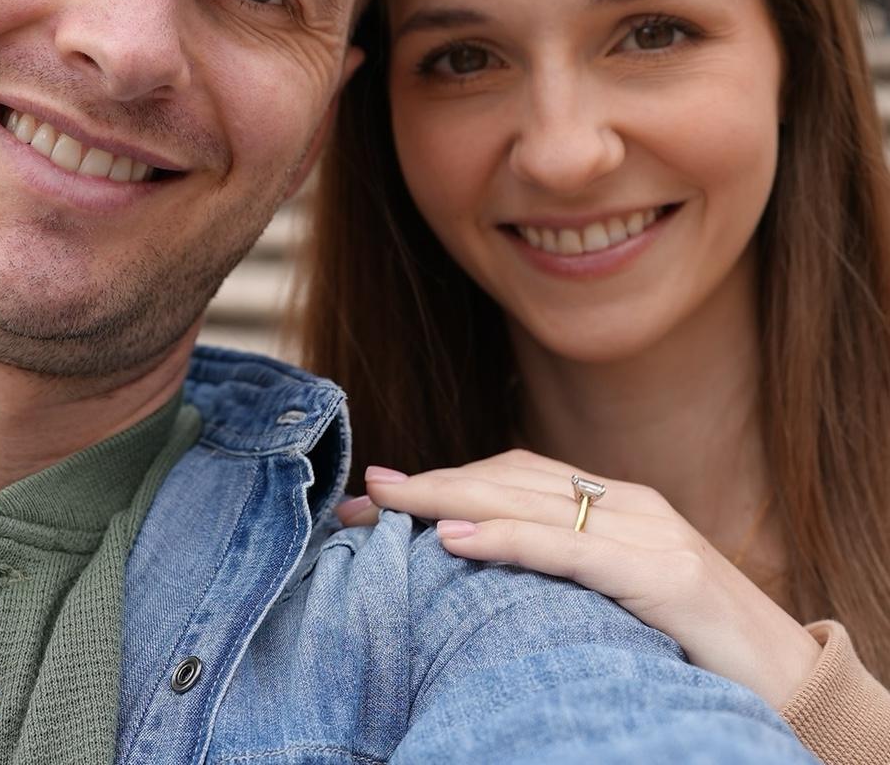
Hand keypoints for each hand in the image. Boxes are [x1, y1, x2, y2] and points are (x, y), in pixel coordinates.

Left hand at [336, 448, 820, 710]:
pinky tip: (454, 541)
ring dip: (448, 499)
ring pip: (528, 503)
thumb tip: (472, 559)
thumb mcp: (616, 592)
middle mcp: (626, 502)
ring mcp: (649, 533)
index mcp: (612, 501)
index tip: (378, 496)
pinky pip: (568, 550)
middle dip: (429, 485)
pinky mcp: (666, 575)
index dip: (442, 480)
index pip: (508, 476)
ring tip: (387, 504)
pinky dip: (505, 541)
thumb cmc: (692, 643)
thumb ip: (561, 564)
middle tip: (362, 496)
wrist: (793, 680)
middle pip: (507, 480)